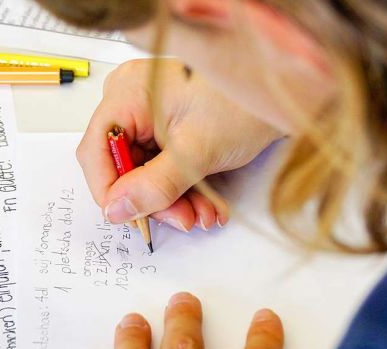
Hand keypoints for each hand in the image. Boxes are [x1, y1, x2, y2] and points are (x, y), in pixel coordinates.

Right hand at [79, 60, 282, 231]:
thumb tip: (117, 209)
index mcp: (128, 92)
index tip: (130, 217)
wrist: (290, 92)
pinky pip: (163, 163)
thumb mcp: (196, 152)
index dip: (109, 190)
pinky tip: (206, 203)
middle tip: (182, 219)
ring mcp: (152, 111)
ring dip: (172, 199)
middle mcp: (133, 98)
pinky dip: (182, 186)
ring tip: (203, 214)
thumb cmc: (245, 103)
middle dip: (153, 198)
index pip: (96, 150)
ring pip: (145, 169)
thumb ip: (153, 185)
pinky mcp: (171, 124)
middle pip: (122, 164)